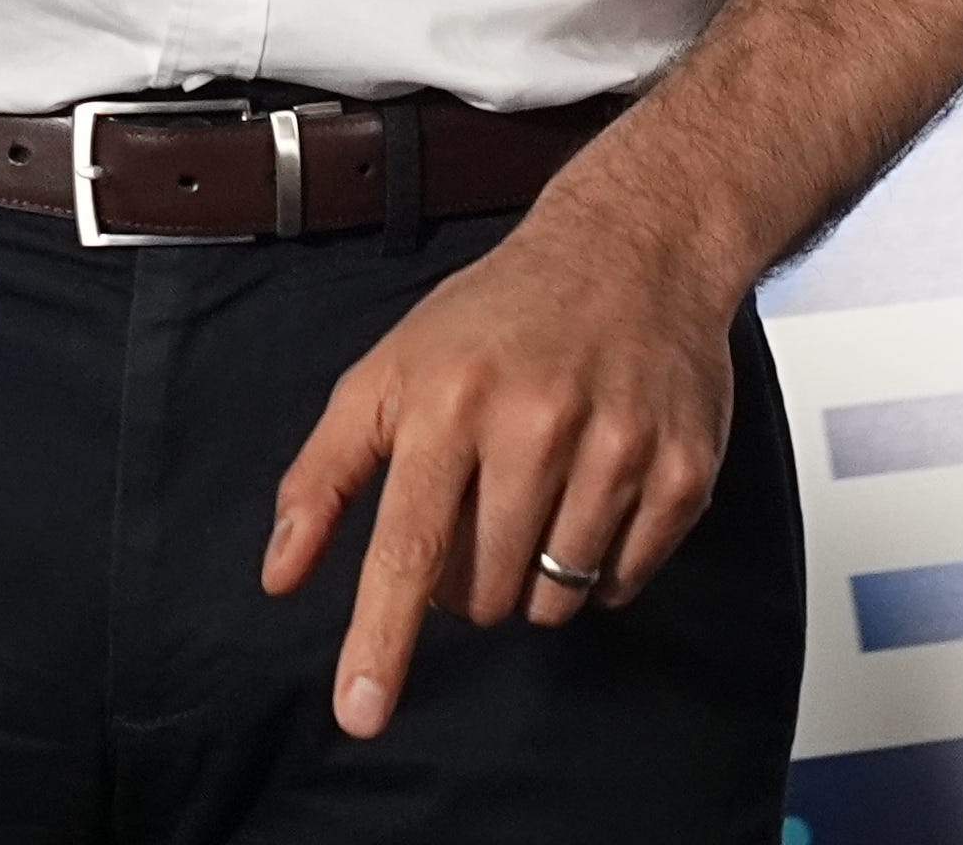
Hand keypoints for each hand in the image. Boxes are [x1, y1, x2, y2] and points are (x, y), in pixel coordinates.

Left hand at [262, 178, 744, 735]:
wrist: (629, 250)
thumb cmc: (496, 317)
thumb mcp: (387, 372)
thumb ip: (324, 475)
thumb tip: (280, 573)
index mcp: (449, 401)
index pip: (407, 547)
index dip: (382, 638)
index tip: (361, 712)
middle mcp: (536, 425)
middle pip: (484, 592)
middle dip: (469, 579)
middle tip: (481, 504)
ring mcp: (618, 450)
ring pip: (554, 599)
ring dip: (532, 578)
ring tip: (536, 496)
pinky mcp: (683, 473)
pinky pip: (622, 585)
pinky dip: (597, 565)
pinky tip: (592, 494)